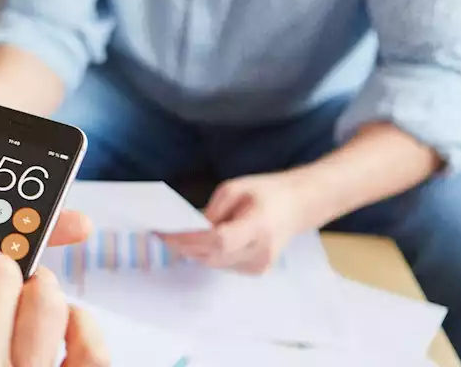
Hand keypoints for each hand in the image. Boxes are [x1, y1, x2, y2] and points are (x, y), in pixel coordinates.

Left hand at [160, 171, 308, 274]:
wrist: (298, 206)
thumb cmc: (265, 192)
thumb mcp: (235, 189)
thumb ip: (212, 210)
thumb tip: (190, 229)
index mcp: (259, 226)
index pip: (218, 240)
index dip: (190, 239)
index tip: (165, 233)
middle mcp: (261, 251)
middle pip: (212, 256)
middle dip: (185, 246)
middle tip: (163, 235)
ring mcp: (261, 265)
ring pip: (215, 263)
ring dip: (196, 251)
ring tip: (179, 236)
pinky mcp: (257, 270)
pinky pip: (224, 265)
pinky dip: (210, 254)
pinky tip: (204, 242)